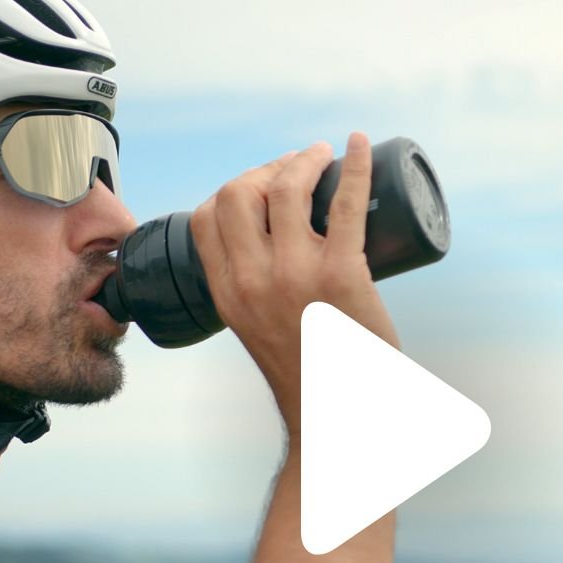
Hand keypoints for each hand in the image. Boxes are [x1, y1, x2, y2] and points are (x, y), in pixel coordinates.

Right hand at [190, 132, 399, 437]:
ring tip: (324, 155)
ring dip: (304, 159)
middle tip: (298, 168)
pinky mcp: (341, 273)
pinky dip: (354, 166)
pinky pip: (345, 202)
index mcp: (227, 293)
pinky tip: (356, 145)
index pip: (206, 217)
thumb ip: (254, 293)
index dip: (232, 189)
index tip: (262, 186)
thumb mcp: (257, 329)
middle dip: (266, 167)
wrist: (339, 417)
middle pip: (239, 191)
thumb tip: (272, 257)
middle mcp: (252, 280)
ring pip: (286, 187)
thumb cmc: (308, 373)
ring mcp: (295, 274)